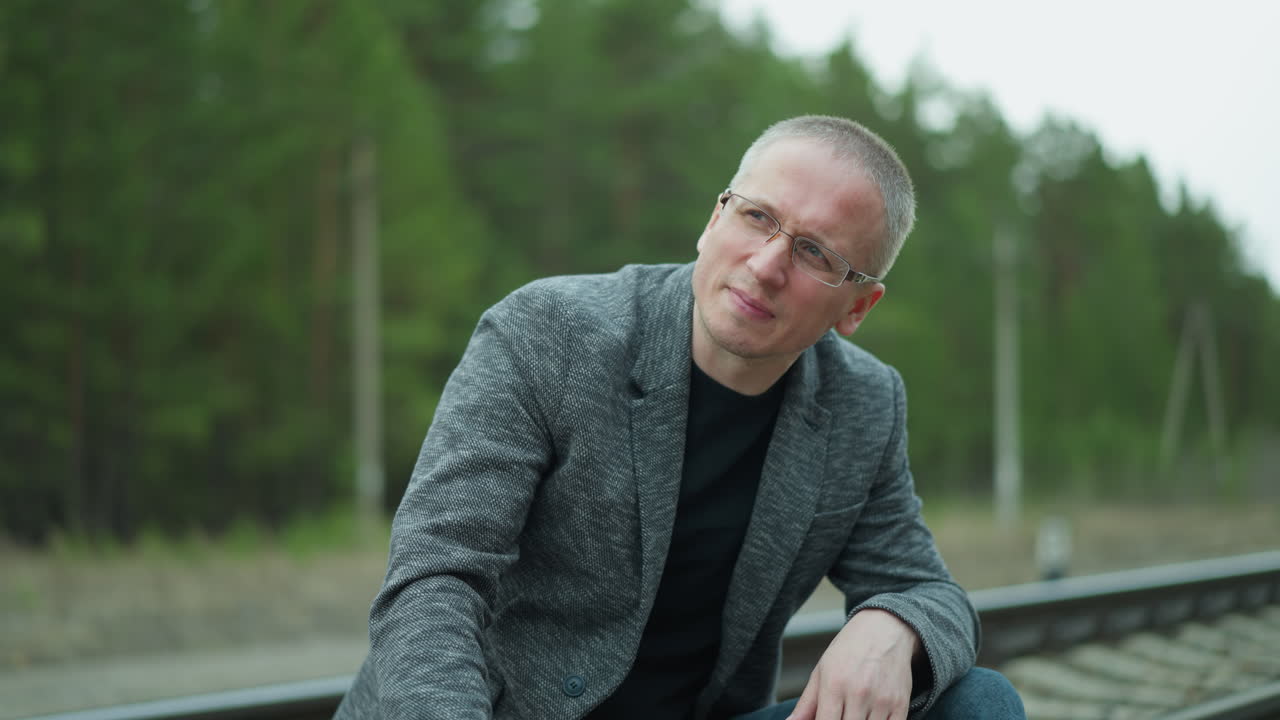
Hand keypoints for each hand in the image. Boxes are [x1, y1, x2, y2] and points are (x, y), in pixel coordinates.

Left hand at [787, 609, 918, 719]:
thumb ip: (807, 703)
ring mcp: (882, 700)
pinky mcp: (900, 704)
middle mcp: (858, 693)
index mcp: (834, 684)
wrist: (884, 629)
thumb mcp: (821, 671)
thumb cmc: (849, 650)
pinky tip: (870, 718)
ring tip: (853, 715)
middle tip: (839, 716)